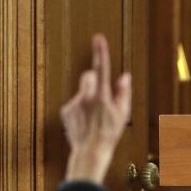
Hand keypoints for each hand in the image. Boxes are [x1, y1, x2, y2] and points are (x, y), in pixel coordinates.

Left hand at [61, 34, 131, 183]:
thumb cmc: (109, 134)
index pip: (102, 69)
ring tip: (93, 113)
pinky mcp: (66, 110)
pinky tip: (85, 121)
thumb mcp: (123, 114)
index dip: (101, 52)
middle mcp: (86, 97)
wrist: (90, 152)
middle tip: (101, 96)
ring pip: (81, 89)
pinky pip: (74, 102)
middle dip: (94, 81)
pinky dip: (79, 108)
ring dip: (87, 95)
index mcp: (102, 97)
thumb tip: (124, 77)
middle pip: (89, 76)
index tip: (98, 38)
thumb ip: (123, 93)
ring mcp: (74, 103)